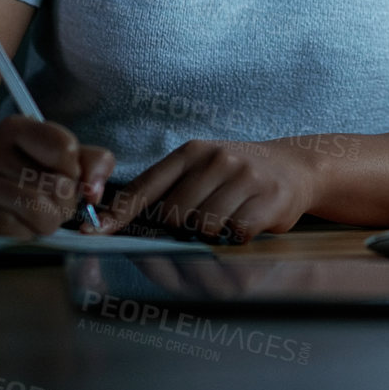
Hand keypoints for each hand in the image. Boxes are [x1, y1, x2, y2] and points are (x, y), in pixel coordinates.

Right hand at [0, 115, 113, 238]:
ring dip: (50, 221)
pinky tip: (17, 220)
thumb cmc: (10, 162)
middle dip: (66, 201)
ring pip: (44, 214)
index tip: (67, 174)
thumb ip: (86, 160)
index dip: (76, 169)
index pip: (65, 148)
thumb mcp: (45, 147)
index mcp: (14, 128)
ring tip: (40, 213)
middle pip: (59, 186)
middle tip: (53, 199)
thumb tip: (95, 190)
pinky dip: (29, 232)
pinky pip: (22, 234)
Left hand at [93, 139, 316, 243]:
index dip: (118, 213)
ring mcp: (243, 176)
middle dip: (178, 230)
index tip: (93, 232)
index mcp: (191, 152)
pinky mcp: (267, 197)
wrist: (295, 166)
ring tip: (225, 222)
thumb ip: (168, 188)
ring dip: (209, 235)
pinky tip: (245, 224)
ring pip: (203, 226)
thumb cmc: (237, 172)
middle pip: (173, 214)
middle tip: (196, 228)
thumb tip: (119, 219)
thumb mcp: (201, 167)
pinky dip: (235, 237)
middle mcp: (215, 159)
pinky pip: (235, 233)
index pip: (146, 186)